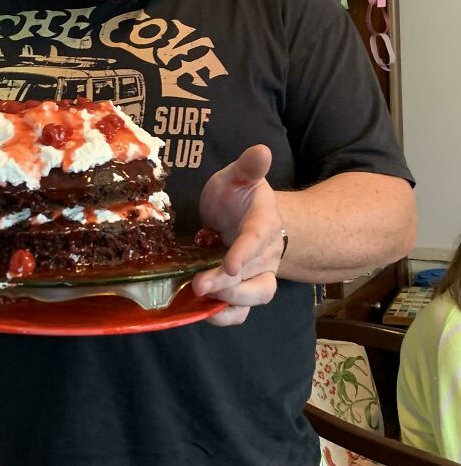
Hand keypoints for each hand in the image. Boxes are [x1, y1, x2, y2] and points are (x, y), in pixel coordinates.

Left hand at [191, 145, 283, 326]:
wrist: (246, 215)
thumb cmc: (238, 195)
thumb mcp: (239, 176)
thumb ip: (249, 166)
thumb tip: (262, 150)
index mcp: (263, 221)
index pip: (257, 238)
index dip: (244, 252)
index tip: (228, 265)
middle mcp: (265, 252)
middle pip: (256, 275)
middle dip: (228, 283)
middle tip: (199, 285)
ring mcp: (258, 274)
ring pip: (255, 296)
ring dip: (230, 301)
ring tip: (202, 299)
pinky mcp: (244, 290)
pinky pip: (243, 309)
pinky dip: (227, 315)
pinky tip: (205, 312)